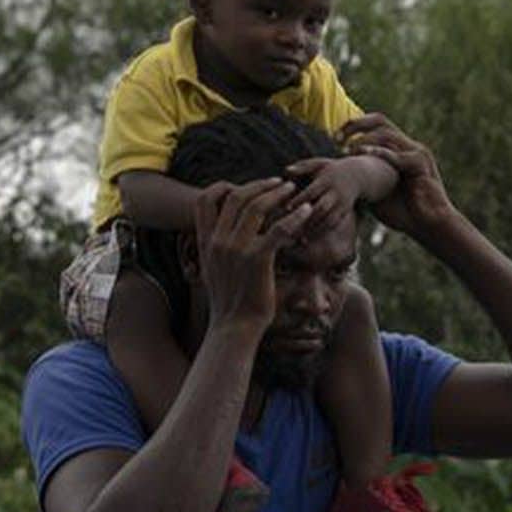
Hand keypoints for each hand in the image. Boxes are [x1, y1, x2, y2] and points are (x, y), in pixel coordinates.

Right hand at [189, 178, 311, 332]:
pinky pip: (278, 229)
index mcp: (206, 242)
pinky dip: (294, 217)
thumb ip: (218, 250)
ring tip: (293, 191)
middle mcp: (218, 241)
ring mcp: (236, 249)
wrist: (233, 328)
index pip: (204, 200)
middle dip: (259, 185)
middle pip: (235, 197)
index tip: (244, 185)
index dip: (224, 186)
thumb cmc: (229, 302)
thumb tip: (225, 237)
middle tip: (280, 183)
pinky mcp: (257, 259)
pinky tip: (306, 212)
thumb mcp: (214, 271)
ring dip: (278, 194)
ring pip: (257, 207)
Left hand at [280, 156, 382, 239]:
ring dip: (315, 229)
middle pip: (322, 207)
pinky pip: (334, 224)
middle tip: (292, 227)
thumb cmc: (331, 169)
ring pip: (329, 219)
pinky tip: (310, 238)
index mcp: (327, 180)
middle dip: (308, 218)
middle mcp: (336, 192)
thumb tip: (287, 170)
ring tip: (300, 238)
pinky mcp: (345, 212)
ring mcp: (342, 203)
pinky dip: (322, 231)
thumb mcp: (320, 163)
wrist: (359, 175)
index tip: (287, 208)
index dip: (300, 200)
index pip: (312, 191)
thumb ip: (303, 166)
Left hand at [339, 112, 456, 238]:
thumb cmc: (404, 213)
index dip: (353, 127)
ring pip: (386, 134)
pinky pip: (398, 155)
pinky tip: (362, 154)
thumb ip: (362, 180)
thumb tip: (337, 176)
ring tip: (348, 151)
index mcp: (399, 150)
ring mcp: (416, 153)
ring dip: (364, 140)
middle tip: (337, 138)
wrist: (429, 226)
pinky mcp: (421, 165)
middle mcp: (409, 146)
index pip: (375, 125)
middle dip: (355, 125)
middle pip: (380, 120)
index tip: (335, 140)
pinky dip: (379, 153)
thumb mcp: (376, 193)